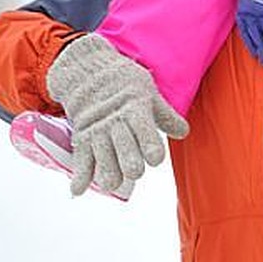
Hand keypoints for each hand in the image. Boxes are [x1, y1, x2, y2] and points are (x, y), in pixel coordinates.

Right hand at [45, 33, 189, 195]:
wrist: (87, 71)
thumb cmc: (125, 83)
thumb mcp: (149, 93)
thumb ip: (165, 115)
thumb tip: (183, 133)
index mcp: (134, 108)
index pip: (143, 128)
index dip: (150, 145)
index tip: (156, 159)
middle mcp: (114, 121)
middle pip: (122, 145)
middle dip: (129, 161)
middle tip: (135, 172)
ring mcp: (96, 130)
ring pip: (101, 155)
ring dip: (107, 171)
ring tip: (112, 184)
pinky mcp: (82, 137)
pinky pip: (80, 158)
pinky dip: (79, 175)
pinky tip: (78, 190)